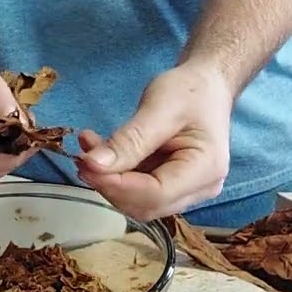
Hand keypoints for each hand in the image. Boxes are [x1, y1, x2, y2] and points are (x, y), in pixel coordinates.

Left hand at [77, 63, 233, 220]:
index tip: (86, 165)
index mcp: (206, 168)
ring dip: (109, 181)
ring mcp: (189, 192)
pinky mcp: (173, 187)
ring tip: (89, 148)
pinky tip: (101, 153)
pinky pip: (140, 191)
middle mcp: (201, 189)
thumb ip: (130, 139)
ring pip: (139, 202)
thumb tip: (94, 165)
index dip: (117, 186)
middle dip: (110, 185)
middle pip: (146, 204)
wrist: (208, 87)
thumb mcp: (160, 107)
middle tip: (83, 157)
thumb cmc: (192, 91)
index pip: (156, 193)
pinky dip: (116, 176)